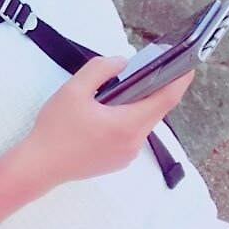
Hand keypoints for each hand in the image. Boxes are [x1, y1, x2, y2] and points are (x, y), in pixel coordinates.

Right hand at [20, 56, 192, 186]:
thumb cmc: (54, 130)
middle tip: (147, 71)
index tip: (189, 66)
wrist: (39, 165)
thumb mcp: (73, 90)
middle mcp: (133, 142)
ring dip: (135, 106)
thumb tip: (121, 63)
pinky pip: (130, 135)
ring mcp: (127, 155)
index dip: (180, 80)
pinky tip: (105, 113)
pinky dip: (125, 120)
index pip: (165, 99)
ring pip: (141, 123)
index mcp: (127, 124)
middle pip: (154, 111)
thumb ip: (100, 70)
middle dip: (153, 90)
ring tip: (117, 91)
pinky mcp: (118, 161)